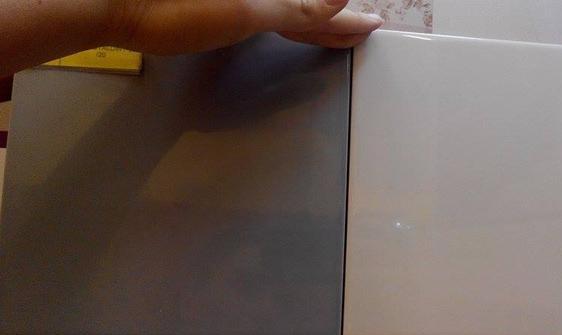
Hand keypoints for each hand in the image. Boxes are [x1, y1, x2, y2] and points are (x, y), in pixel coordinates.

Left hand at [111, 0, 384, 53]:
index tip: (370, 27)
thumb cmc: (172, 6)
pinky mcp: (222, 4)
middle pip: (303, 3)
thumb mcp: (242, 11)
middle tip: (363, 27)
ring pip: (286, 5)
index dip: (343, 20)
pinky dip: (285, 16)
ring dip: (313, 18)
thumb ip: (296, 6)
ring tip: (339, 28)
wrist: (114, 2)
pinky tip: (294, 21)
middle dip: (333, 18)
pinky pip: (267, 9)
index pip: (314, 8)